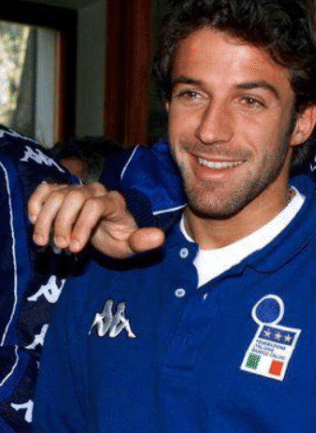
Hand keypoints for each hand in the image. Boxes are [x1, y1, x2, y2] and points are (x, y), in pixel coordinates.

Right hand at [28, 181, 164, 258]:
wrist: (106, 231)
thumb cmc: (117, 238)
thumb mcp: (130, 245)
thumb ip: (142, 242)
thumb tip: (159, 237)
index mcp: (114, 202)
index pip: (94, 206)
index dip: (82, 226)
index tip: (75, 247)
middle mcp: (95, 191)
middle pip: (73, 198)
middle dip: (62, 223)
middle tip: (59, 246)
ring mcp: (76, 189)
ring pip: (56, 195)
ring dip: (46, 218)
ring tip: (42, 241)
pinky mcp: (60, 192)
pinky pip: (44, 190)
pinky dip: (36, 203)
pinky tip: (35, 221)